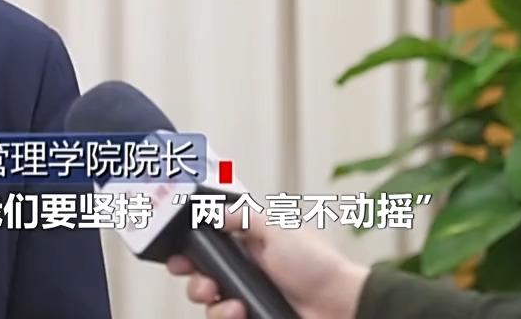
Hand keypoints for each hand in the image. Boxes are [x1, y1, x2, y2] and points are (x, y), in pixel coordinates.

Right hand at [166, 207, 369, 318]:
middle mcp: (246, 273)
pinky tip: (240, 312)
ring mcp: (249, 298)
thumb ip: (244, 217)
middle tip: (200, 281)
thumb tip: (214, 212)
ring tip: (229, 302)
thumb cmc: (318, 265)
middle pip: (202, 276)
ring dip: (210, 301)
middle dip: (194, 279)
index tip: (179, 257)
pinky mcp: (253, 317)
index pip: (209, 246)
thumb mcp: (279, 230)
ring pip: (210, 302)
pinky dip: (225, 316)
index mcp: (250, 246)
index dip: (190, 251)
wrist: (341, 307)